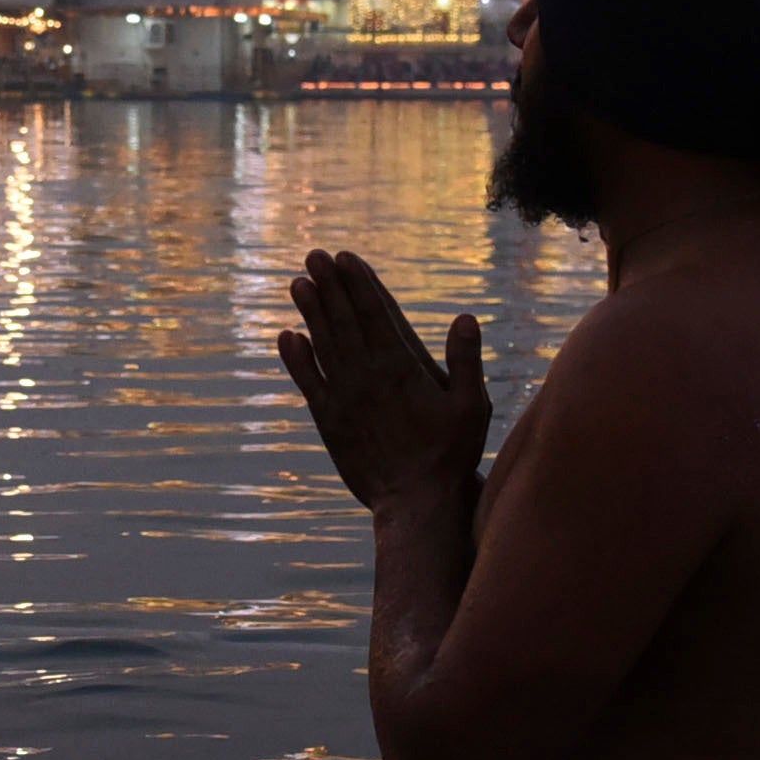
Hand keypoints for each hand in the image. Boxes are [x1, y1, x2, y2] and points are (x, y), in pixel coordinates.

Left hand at [277, 250, 487, 512]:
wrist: (415, 503)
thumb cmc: (450, 455)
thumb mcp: (471, 406)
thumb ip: (466, 361)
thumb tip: (466, 317)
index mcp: (400, 368)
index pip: (374, 314)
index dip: (358, 283)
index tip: (345, 257)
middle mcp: (367, 377)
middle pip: (343, 321)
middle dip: (329, 285)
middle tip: (314, 255)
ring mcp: (344, 398)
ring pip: (322, 345)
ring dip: (310, 312)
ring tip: (298, 283)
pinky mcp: (329, 421)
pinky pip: (308, 382)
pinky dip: (296, 358)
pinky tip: (287, 336)